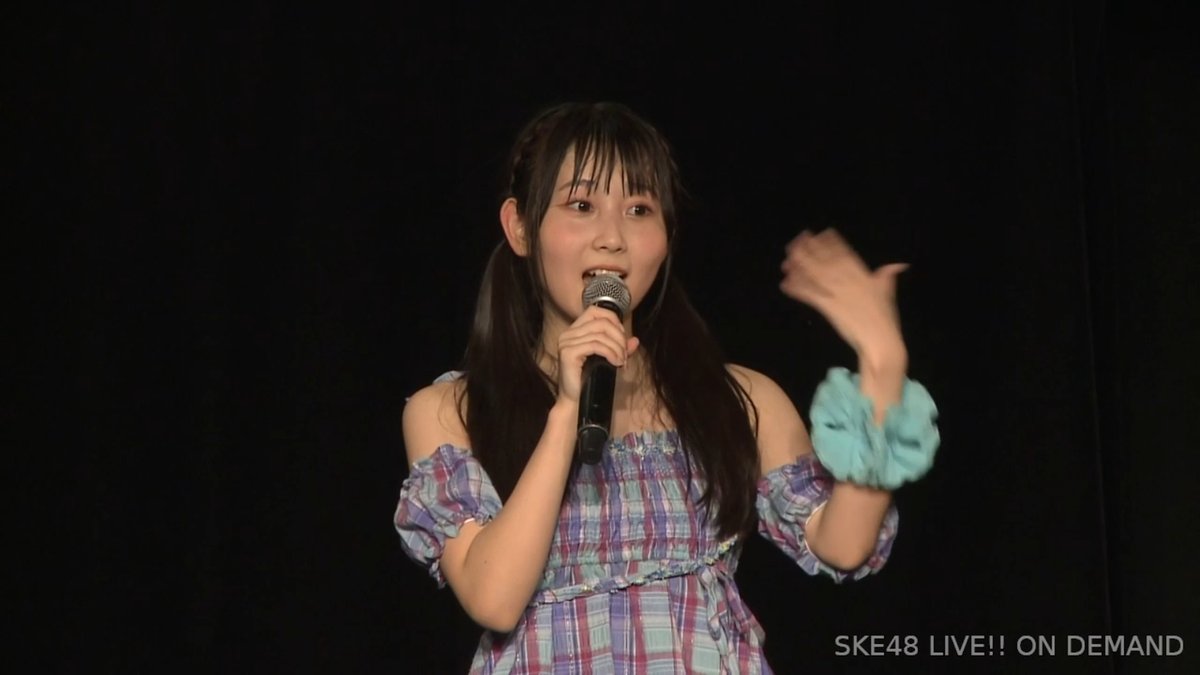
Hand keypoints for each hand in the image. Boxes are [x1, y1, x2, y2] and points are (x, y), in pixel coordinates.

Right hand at [554, 305, 639, 404]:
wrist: (577, 401)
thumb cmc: (590, 380)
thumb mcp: (609, 360)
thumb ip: (620, 348)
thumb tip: (635, 340)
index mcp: (574, 331)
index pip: (595, 311)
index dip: (613, 320)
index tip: (622, 338)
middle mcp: (568, 334)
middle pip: (601, 322)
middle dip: (619, 337)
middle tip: (624, 354)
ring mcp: (566, 342)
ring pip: (600, 334)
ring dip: (617, 348)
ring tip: (622, 361)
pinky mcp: (568, 353)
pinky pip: (595, 345)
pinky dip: (610, 353)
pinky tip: (616, 363)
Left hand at [779, 228, 907, 355]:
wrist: (880, 340)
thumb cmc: (885, 318)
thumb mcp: (887, 292)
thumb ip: (887, 276)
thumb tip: (899, 264)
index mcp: (863, 274)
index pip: (844, 253)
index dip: (831, 242)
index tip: (821, 232)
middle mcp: (848, 280)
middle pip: (826, 259)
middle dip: (810, 248)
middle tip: (797, 240)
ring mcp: (838, 293)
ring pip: (815, 274)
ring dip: (799, 266)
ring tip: (786, 261)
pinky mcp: (829, 307)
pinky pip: (810, 294)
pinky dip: (797, 289)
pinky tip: (785, 284)